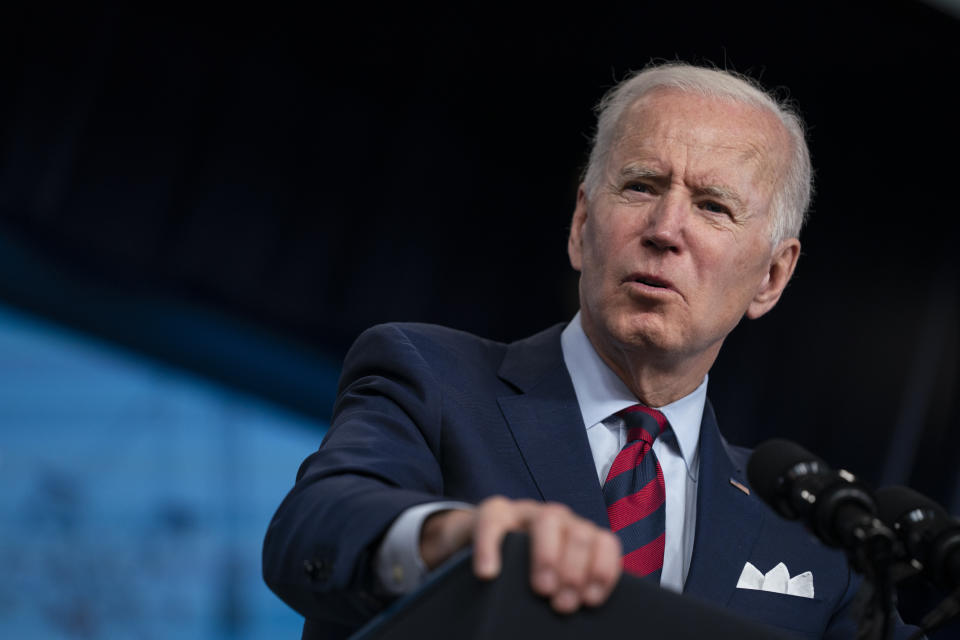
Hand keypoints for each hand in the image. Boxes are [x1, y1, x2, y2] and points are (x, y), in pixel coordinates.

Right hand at [419, 496, 621, 613]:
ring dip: (548, 556)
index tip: (589, 600)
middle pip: (580, 532)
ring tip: (540, 589)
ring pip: (548, 519)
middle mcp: (558, 519)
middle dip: (575, 571)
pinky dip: (491, 547)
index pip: (604, 542)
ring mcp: (526, 512)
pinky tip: (488, 573)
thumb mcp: (552, 578)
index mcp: (577, 534)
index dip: (602, 570)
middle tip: (561, 604)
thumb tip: (583, 609)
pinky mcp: (493, 512)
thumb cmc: (521, 571)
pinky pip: (493, 522)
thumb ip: (571, 586)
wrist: (479, 547)